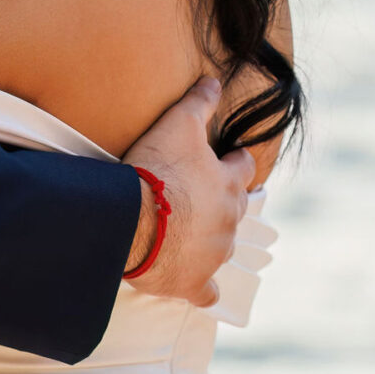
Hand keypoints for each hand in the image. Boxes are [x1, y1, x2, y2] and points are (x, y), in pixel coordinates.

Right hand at [121, 77, 255, 307]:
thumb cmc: (156, 171)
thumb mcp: (177, 125)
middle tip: (208, 198)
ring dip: (212, 241)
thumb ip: (199, 103)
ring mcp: (214, 255)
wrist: (132, 221)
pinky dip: (205, 291)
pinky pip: (207, 293)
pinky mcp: (194, 282)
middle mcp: (228, 221)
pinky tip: (200, 290)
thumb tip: (215, 80)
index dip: (234, 161)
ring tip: (193, 236)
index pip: (242, 168)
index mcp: (228, 184)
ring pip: (222, 248)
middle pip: (236, 209)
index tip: (229, 158)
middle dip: (226, 202)